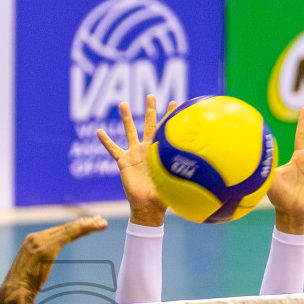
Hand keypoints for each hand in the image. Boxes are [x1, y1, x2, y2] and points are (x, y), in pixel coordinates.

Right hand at [0, 216, 108, 303]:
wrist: (16, 291)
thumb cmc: (24, 285)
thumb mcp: (34, 268)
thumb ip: (41, 260)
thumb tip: (46, 261)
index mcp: (33, 240)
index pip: (58, 231)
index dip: (74, 227)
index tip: (89, 225)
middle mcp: (36, 237)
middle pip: (65, 228)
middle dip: (84, 224)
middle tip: (100, 221)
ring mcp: (40, 241)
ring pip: (68, 230)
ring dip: (87, 226)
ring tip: (101, 224)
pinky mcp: (46, 247)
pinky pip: (68, 235)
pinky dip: (81, 230)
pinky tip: (92, 227)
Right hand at [96, 95, 176, 226]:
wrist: (148, 207)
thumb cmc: (163, 198)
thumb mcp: (176, 183)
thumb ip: (186, 176)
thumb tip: (204, 172)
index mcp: (161, 153)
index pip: (167, 131)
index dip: (171, 117)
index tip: (176, 103)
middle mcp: (147, 150)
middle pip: (148, 125)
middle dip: (150, 110)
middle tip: (151, 96)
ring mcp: (134, 155)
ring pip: (129, 132)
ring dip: (126, 118)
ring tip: (123, 104)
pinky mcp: (124, 162)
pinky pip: (113, 149)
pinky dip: (106, 141)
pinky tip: (99, 131)